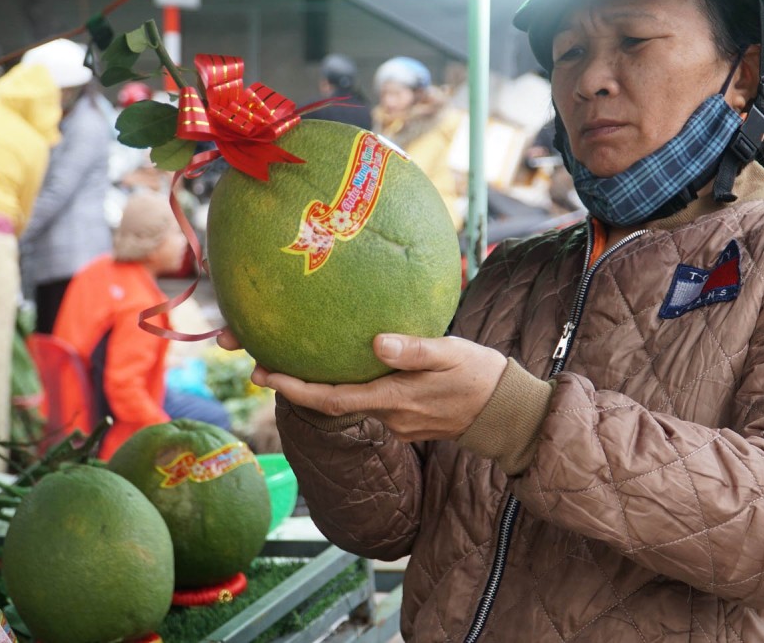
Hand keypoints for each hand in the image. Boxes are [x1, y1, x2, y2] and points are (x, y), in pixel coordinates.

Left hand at [250, 334, 506, 442]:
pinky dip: (348, 384)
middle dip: (293, 383)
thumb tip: (377, 343)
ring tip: (291, 353)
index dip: (294, 389)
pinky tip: (342, 362)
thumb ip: (415, 350)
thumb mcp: (452, 355)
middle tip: (257, 359)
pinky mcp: (405, 418)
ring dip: (318, 383)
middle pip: (330, 401)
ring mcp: (395, 420)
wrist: (506, 413)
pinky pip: (369, 399)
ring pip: (348, 400)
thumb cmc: (480, 377)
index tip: (262, 373)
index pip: (332, 399)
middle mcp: (387, 415)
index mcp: (394, 398)